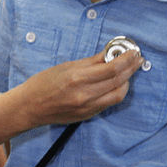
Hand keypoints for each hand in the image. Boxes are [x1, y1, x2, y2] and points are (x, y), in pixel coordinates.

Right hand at [18, 50, 137, 126]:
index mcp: (77, 79)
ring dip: (126, 81)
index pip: (111, 69)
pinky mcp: (88, 115)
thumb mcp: (66, 66)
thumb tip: (109, 54)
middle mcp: (85, 95)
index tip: (133, 52)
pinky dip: (116, 91)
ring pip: (118, 95)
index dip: (126, 59)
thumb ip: (91, 62)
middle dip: (131, 68)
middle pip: (118, 81)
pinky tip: (117, 82)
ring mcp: (87, 107)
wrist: (30, 107)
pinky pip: (109, 102)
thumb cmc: (43, 83)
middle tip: (137, 58)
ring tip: (128, 70)